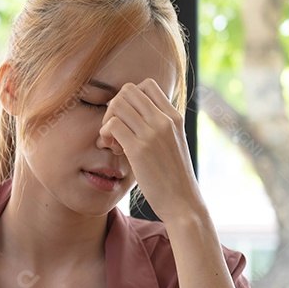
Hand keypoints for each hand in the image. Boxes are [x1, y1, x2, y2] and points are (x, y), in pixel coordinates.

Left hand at [98, 79, 201, 220]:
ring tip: (113, 141)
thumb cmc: (174, 177)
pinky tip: (114, 150)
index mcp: (174, 117)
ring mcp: (152, 133)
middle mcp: (164, 120)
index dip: (129, 98)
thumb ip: (159, 127)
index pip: (146, 85)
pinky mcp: (139, 150)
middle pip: (127, 90)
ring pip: (117, 104)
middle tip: (115, 129)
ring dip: (107, 120)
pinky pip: (112, 125)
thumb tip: (135, 118)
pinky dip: (105, 134)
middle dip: (114, 106)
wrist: (183, 202)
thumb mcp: (172, 144)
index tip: (128, 119)